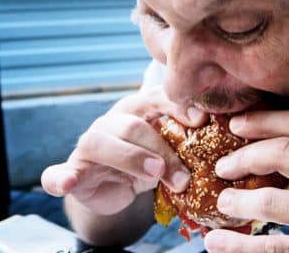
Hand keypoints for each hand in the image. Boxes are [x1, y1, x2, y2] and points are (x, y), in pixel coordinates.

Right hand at [40, 86, 206, 214]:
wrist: (118, 189)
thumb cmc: (152, 160)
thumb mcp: (172, 150)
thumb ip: (191, 142)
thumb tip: (230, 143)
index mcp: (140, 109)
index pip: (157, 98)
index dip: (177, 107)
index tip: (201, 120)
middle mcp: (113, 121)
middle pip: (133, 125)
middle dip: (160, 148)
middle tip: (182, 174)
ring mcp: (90, 145)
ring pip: (102, 143)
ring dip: (131, 160)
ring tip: (155, 175)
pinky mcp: (73, 171)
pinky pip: (58, 173)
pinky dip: (60, 177)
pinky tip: (67, 182)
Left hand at [205, 110, 288, 252]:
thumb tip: (275, 137)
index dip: (263, 119)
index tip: (236, 124)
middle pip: (281, 153)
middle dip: (243, 156)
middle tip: (223, 166)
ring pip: (270, 200)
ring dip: (236, 200)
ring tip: (224, 201)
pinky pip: (271, 247)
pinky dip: (238, 247)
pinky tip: (218, 243)